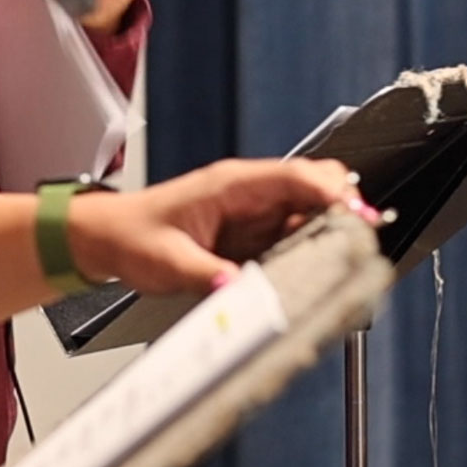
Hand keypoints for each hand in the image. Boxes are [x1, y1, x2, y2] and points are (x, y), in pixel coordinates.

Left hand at [65, 158, 362, 293]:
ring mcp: (254, 215)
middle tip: (358, 248)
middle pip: (317, 190)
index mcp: (230, 185)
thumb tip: (241, 290)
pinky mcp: (253, 237)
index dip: (335, 195)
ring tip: (339, 267)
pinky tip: (313, 275)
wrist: (106, 239)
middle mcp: (249, 195)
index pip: (298, 177)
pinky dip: (309, 254)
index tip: (360, 219)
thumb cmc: (130, 236)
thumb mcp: (167, 262)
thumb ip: (207, 275)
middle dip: (342, 214)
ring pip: (311, 216)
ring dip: (328, 238)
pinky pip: (294, 239)